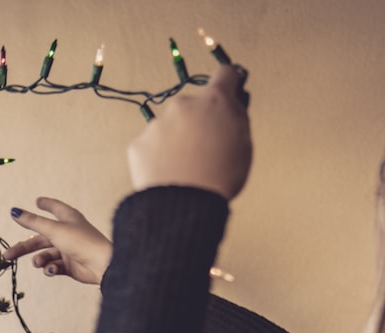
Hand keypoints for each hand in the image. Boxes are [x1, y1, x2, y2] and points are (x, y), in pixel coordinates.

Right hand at [3, 197, 112, 284]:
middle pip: (40, 238)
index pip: (55, 208)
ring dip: (39, 259)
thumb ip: (33, 222)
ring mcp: (68, 250)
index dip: (45, 204)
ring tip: (40, 263)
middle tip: (8, 255)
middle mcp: (67, 233)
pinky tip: (53, 269)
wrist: (101, 266)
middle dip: (24, 247)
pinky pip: (54, 266)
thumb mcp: (53, 230)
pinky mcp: (70, 266)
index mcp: (67, 218)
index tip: (37, 201)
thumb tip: (14, 211)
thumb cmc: (81, 242)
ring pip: (45, 254)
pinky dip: (51, 268)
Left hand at [127, 64, 251, 199]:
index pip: (225, 75)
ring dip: (177, 140)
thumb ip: (238, 118)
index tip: (229, 88)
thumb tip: (234, 103)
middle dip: (199, 121)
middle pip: (194, 106)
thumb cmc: (220, 178)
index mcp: (214, 102)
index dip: (229, 82)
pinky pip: (152, 146)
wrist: (184, 205)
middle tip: (205, 149)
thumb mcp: (245, 145)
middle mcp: (183, 105)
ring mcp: (158, 124)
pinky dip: (159, 157)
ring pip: (170, 127)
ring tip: (186, 168)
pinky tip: (169, 174)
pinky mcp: (139, 144)